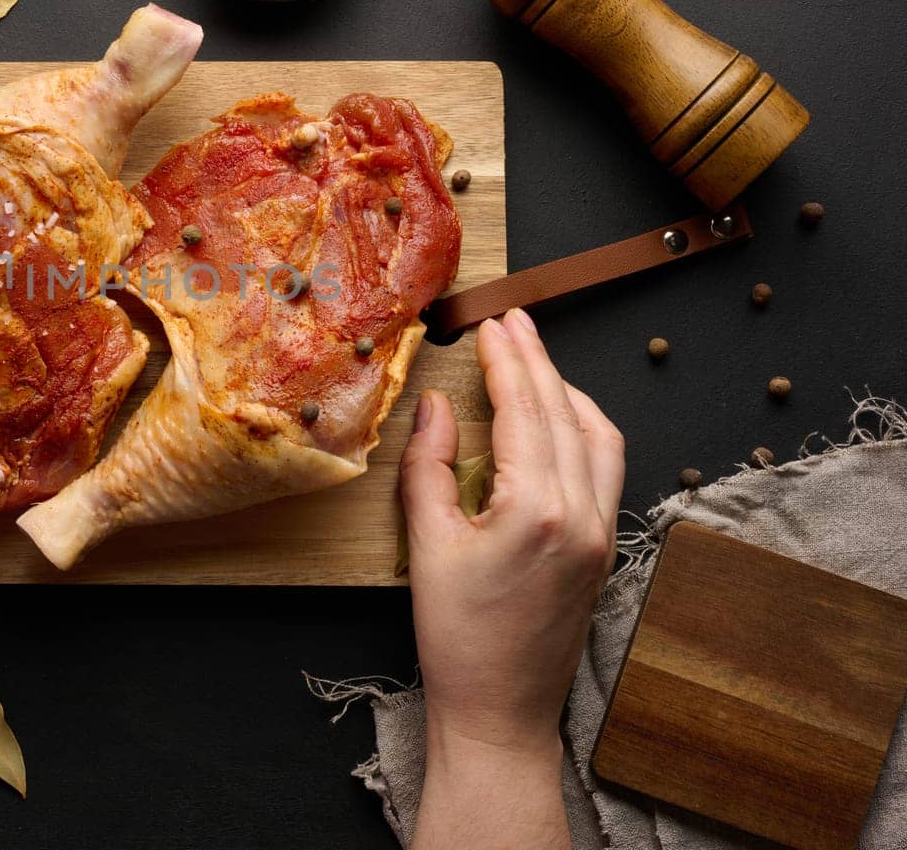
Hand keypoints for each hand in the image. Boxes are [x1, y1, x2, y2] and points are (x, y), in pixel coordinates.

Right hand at [399, 307, 623, 848]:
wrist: (500, 712)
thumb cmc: (456, 638)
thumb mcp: (427, 546)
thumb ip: (428, 467)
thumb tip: (433, 405)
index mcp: (537, 511)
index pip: (525, 412)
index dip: (508, 361)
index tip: (493, 323)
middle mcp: (583, 516)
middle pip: (565, 414)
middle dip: (537, 362)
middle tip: (513, 321)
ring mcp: (602, 533)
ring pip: (599, 437)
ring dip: (566, 390)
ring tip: (534, 358)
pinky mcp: (605, 549)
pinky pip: (607, 468)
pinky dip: (585, 428)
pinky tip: (560, 417)